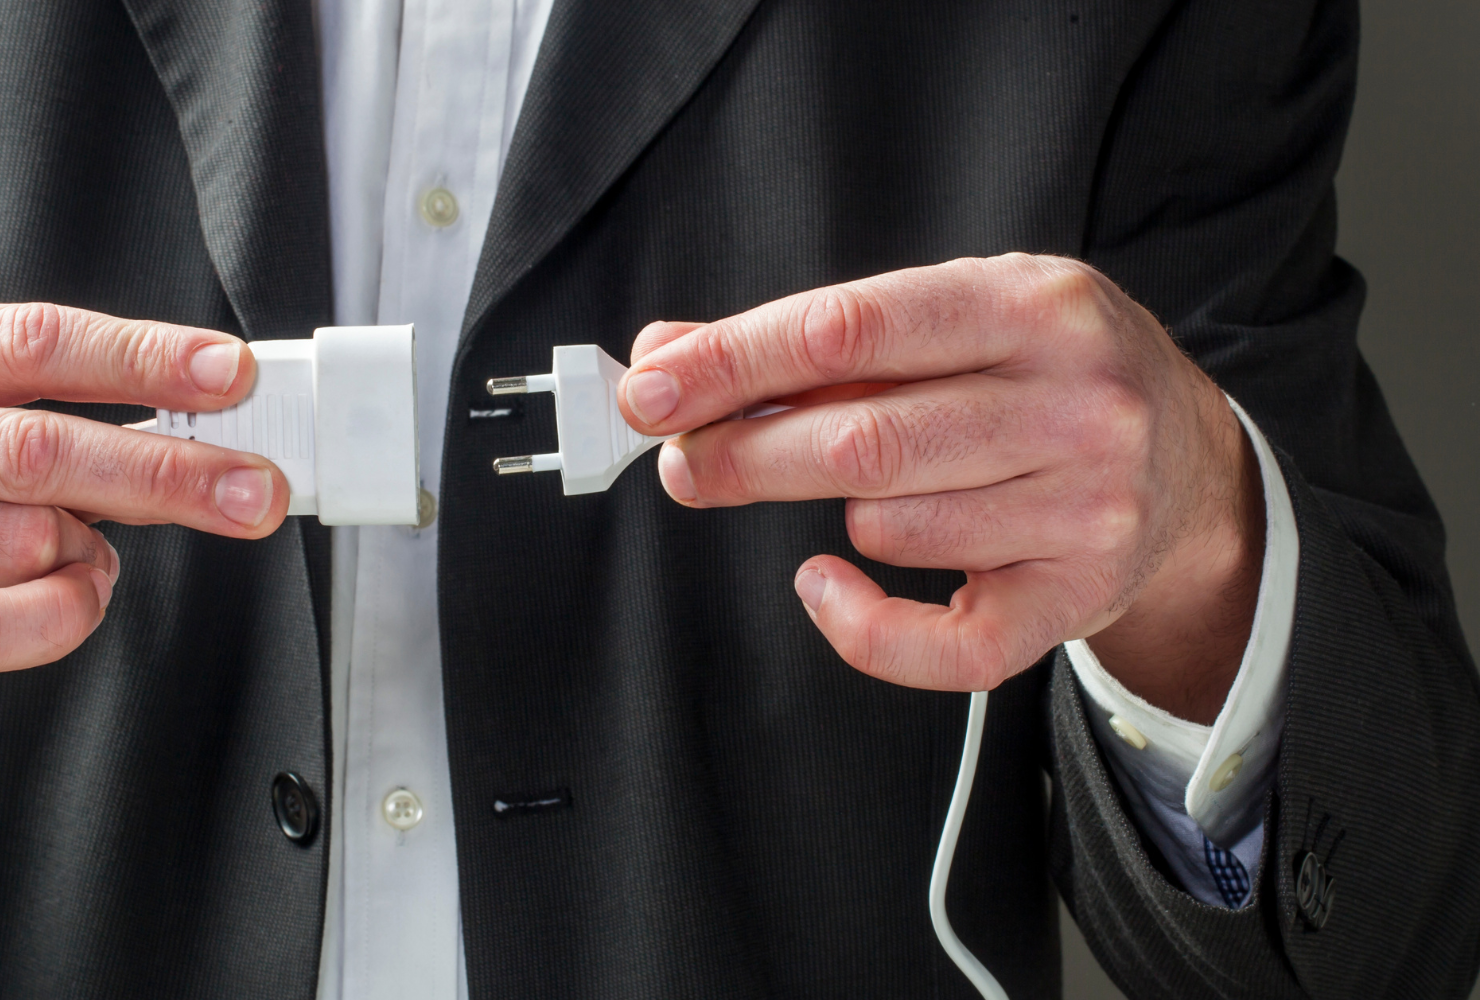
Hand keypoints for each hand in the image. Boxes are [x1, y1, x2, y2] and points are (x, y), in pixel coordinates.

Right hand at [0, 303, 286, 859]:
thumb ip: (72, 416)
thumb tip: (212, 421)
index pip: (27, 341)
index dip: (140, 359)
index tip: (232, 374)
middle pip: (31, 446)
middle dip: (163, 471)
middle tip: (253, 490)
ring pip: (17, 542)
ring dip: (89, 556)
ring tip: (91, 558)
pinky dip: (60, 615)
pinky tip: (74, 599)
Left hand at [620, 254, 1262, 721]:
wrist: (1190, 460)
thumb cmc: (1042, 377)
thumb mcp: (950, 318)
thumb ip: (810, 340)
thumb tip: (666, 351)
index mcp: (1032, 303)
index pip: (850, 331)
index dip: (733, 363)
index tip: (652, 390)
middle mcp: (1075, 401)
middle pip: (861, 442)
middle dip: (745, 455)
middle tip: (684, 462)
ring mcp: (1089, 506)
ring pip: (891, 528)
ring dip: (837, 517)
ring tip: (856, 494)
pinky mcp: (1082, 597)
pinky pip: (943, 644)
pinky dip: (860, 626)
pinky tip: (829, 584)